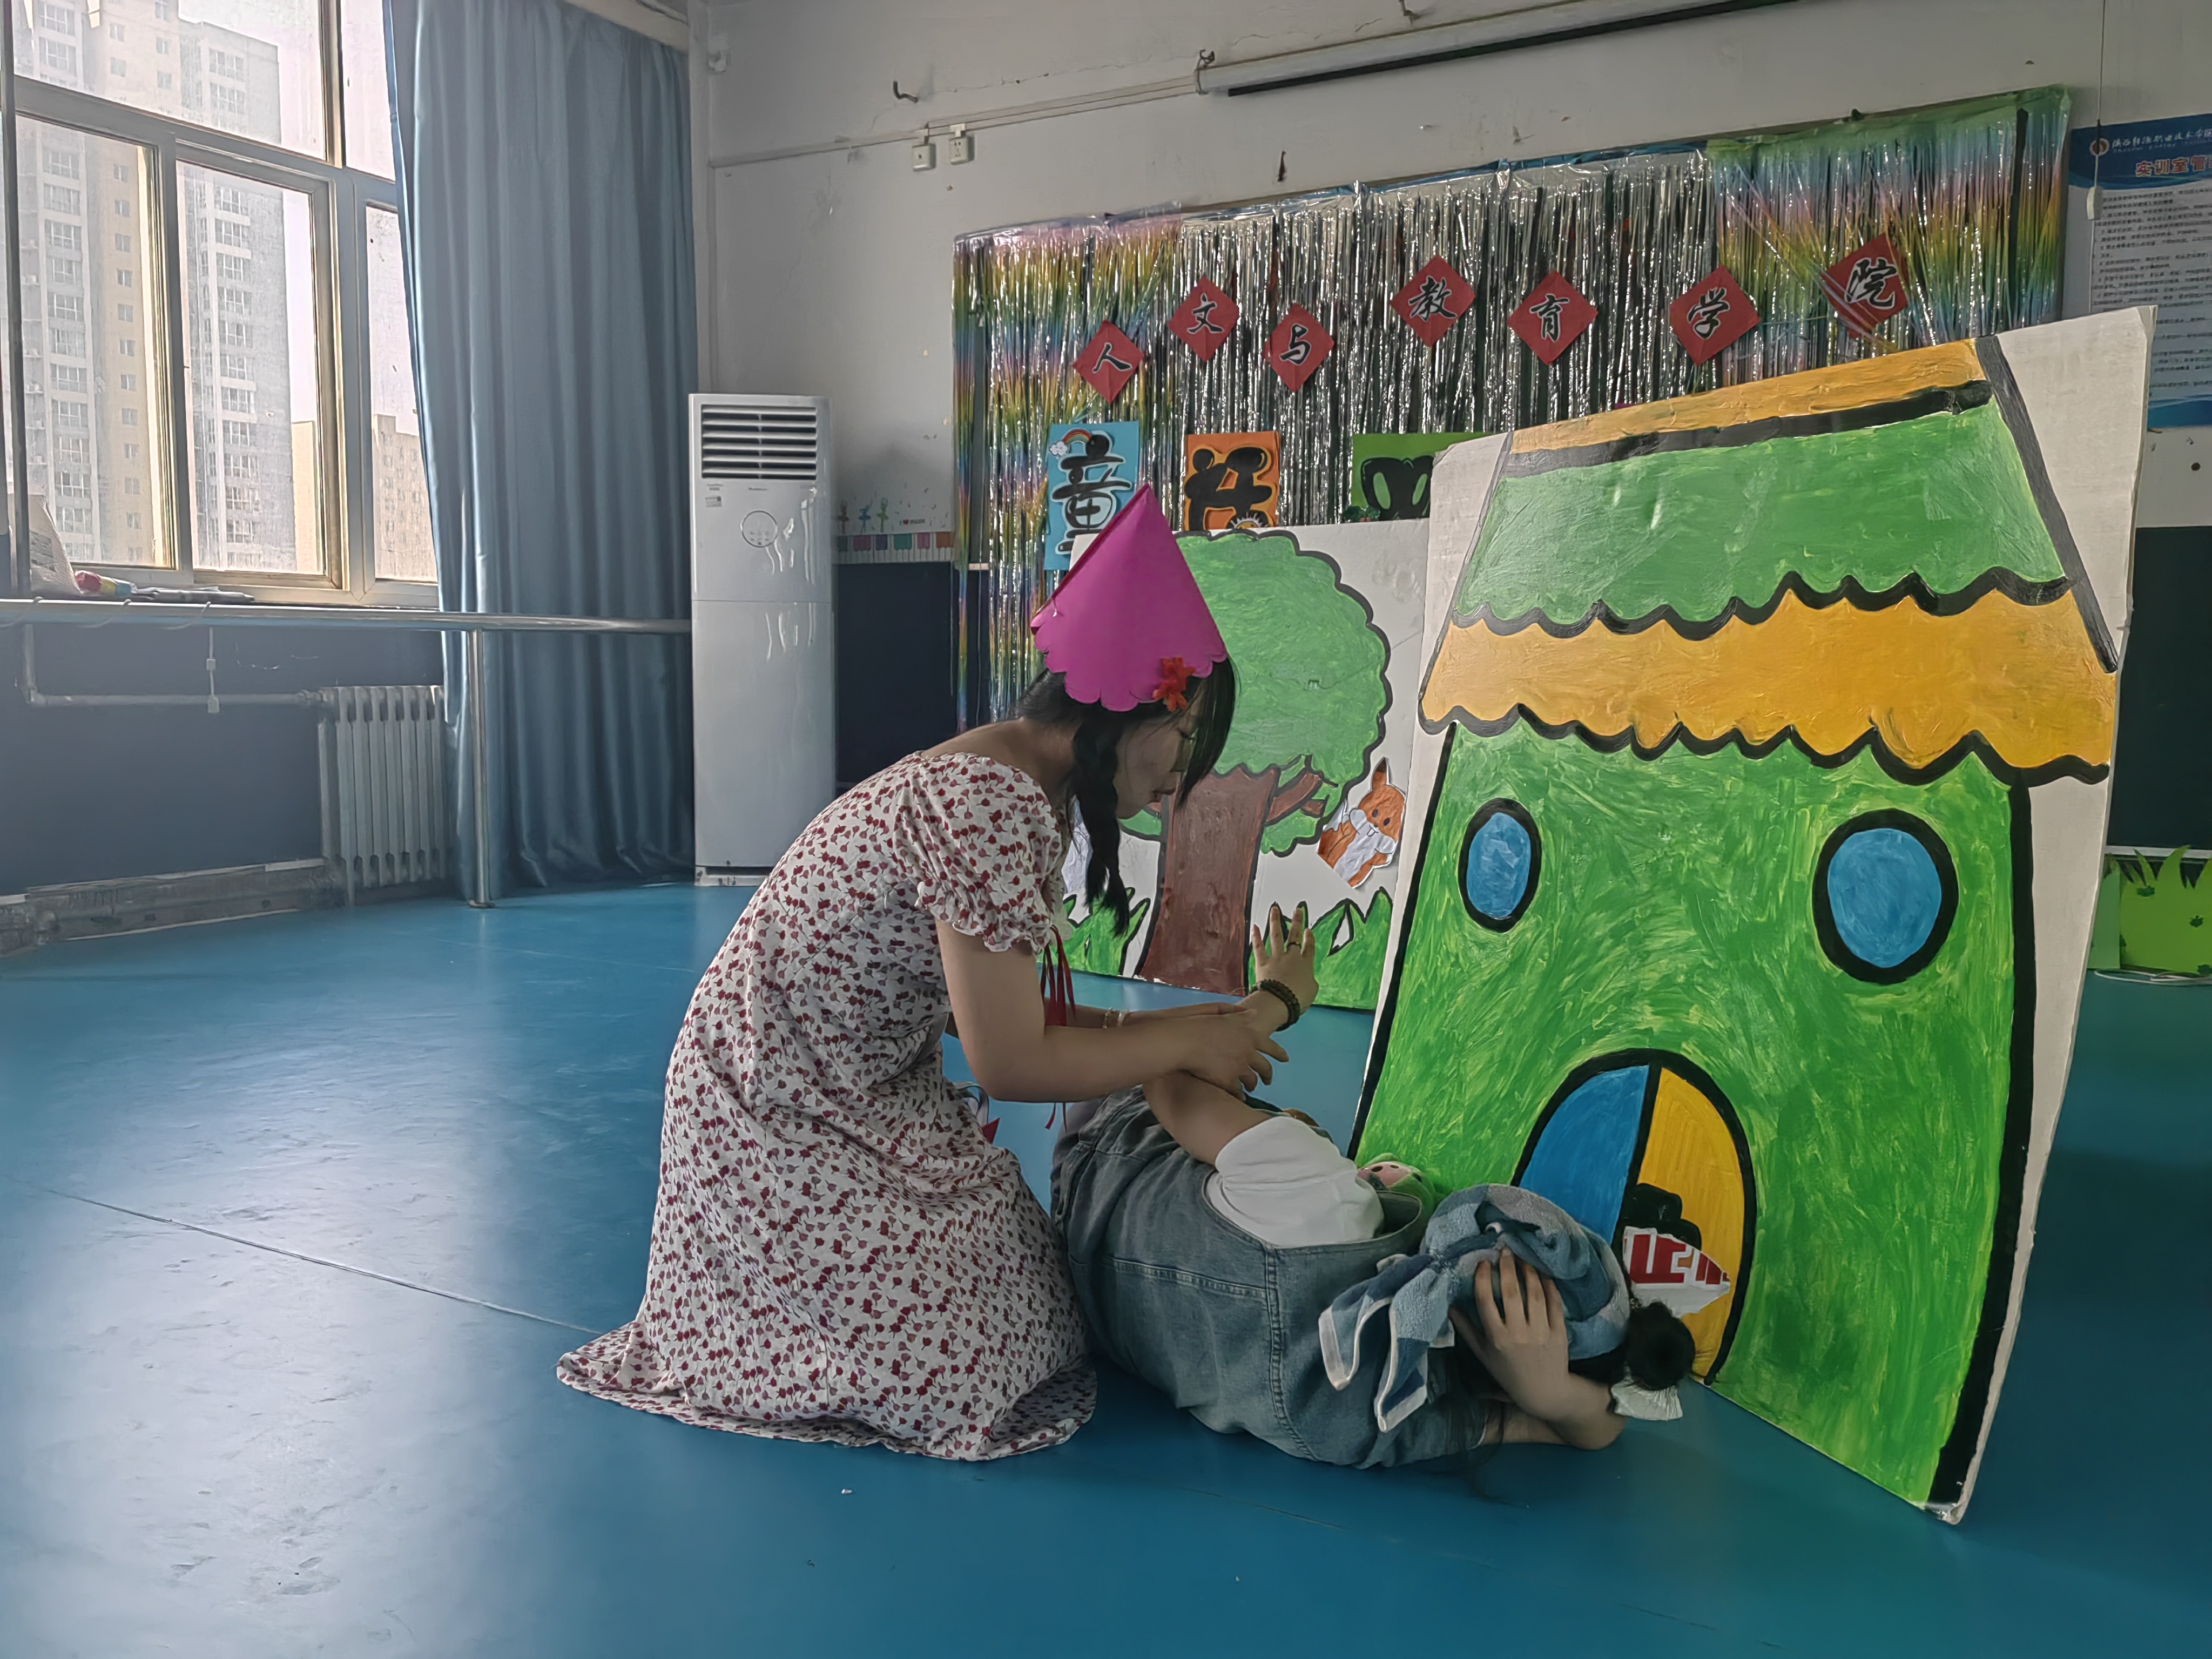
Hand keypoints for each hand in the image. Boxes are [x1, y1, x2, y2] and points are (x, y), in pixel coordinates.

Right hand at [1176, 1004, 1288, 1095]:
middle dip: (1268, 1075)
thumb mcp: (1222, 1014)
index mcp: (1248, 1035)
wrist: (1184, 1041)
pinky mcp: (1228, 1081)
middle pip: (1264, 1067)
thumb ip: (1239, 1015)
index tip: (1286, 1059)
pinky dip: (1240, 1095)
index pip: (1270, 1046)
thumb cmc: (1199, 1024)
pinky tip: (1239, 1098)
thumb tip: (1254, 1013)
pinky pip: (1238, 1092)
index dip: (1279, 1053)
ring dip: (1252, 1085)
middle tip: (1268, 1080)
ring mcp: (1239, 1067)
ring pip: (1252, 1081)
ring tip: (1250, 1088)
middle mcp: (1248, 1052)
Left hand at [1250, 903, 1318, 1011]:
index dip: (1309, 939)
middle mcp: (1291, 958)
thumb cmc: (1298, 999)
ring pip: (1276, 936)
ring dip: (1275, 921)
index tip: (1308, 930)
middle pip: (1295, 937)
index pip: (1309, 948)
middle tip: (1297, 910)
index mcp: (1306, 965)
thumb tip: (1308, 979)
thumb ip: (1310, 981)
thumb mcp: (1311, 991)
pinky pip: (1259, 948)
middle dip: (1297, 922)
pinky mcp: (1262, 963)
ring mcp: (1276, 959)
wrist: (1280, 1001)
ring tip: (1274, 909)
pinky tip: (1255, 926)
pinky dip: (1256, 937)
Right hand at [1454, 1254, 1581, 1423]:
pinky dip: (1548, 1285)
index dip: (1483, 1278)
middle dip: (1507, 1267)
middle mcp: (1518, 1334)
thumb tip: (1450, 1306)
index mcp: (1496, 1338)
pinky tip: (1542, 1274)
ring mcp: (1540, 1332)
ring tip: (1523, 1259)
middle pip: (1511, 1292)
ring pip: (1534, 1294)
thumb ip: (1467, 1330)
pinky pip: (1554, 1303)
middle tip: (1505, 1251)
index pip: (1485, 1301)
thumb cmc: (1508, 1373)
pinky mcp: (1558, 1332)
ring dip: (1528, 1272)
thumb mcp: (1483, 1355)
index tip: (1484, 1263)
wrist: (1544, 1392)